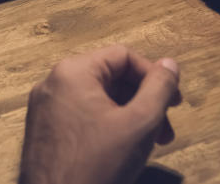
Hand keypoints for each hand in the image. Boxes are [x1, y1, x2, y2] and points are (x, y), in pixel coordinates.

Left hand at [20, 45, 180, 183]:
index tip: (175, 103)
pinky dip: (107, 127)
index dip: (154, 76)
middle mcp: (53, 83)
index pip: (123, 56)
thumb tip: (169, 64)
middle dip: (143, 101)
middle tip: (165, 130)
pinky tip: (123, 151)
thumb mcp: (139, 123)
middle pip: (110, 77)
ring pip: (98, 99)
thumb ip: (159, 89)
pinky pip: (82, 116)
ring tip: (149, 144)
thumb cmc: (98, 164)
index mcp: (73, 72)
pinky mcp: (44, 132)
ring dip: (129, 116)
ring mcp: (45, 108)